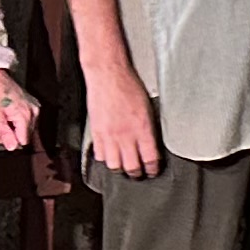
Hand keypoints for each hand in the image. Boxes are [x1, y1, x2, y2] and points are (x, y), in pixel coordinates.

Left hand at [0, 67, 41, 151]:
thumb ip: (5, 134)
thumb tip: (12, 147)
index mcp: (25, 115)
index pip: (24, 141)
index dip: (11, 142)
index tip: (0, 138)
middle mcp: (34, 112)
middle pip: (26, 136)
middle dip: (11, 137)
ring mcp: (34, 108)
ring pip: (26, 129)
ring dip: (13, 130)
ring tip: (0, 125)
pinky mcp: (32, 105)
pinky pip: (27, 121)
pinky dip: (16, 123)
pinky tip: (7, 120)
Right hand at [81, 64, 164, 180]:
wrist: (108, 75)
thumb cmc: (128, 85)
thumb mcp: (147, 107)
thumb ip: (149, 128)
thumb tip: (152, 143)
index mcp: (142, 129)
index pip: (150, 159)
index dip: (153, 169)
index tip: (153, 170)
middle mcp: (126, 135)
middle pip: (132, 167)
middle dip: (137, 174)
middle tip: (139, 173)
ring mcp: (109, 136)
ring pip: (114, 165)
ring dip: (120, 168)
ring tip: (124, 166)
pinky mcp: (96, 133)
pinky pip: (99, 155)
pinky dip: (105, 158)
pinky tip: (109, 154)